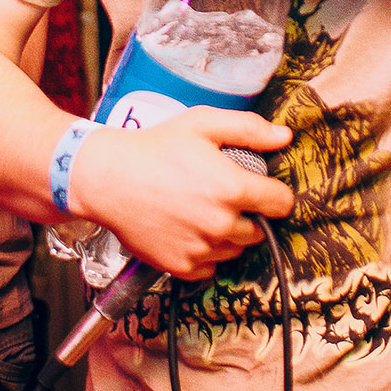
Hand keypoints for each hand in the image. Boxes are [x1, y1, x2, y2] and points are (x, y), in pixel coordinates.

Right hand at [68, 107, 294, 279]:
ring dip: (227, 235)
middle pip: (259, 230)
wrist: (107, 180)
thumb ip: (249, 129)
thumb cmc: (154, 147)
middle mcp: (221, 225)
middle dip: (249, 214)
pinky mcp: (181, 267)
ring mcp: (201, 250)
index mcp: (232, 189)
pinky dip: (204, 253)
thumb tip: (284, 137)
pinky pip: (210, 267)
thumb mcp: (202, 123)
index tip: (261, 188)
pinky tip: (187, 229)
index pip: (281, 204)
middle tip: (222, 196)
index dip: (274, 193)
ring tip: (201, 210)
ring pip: (234, 249)